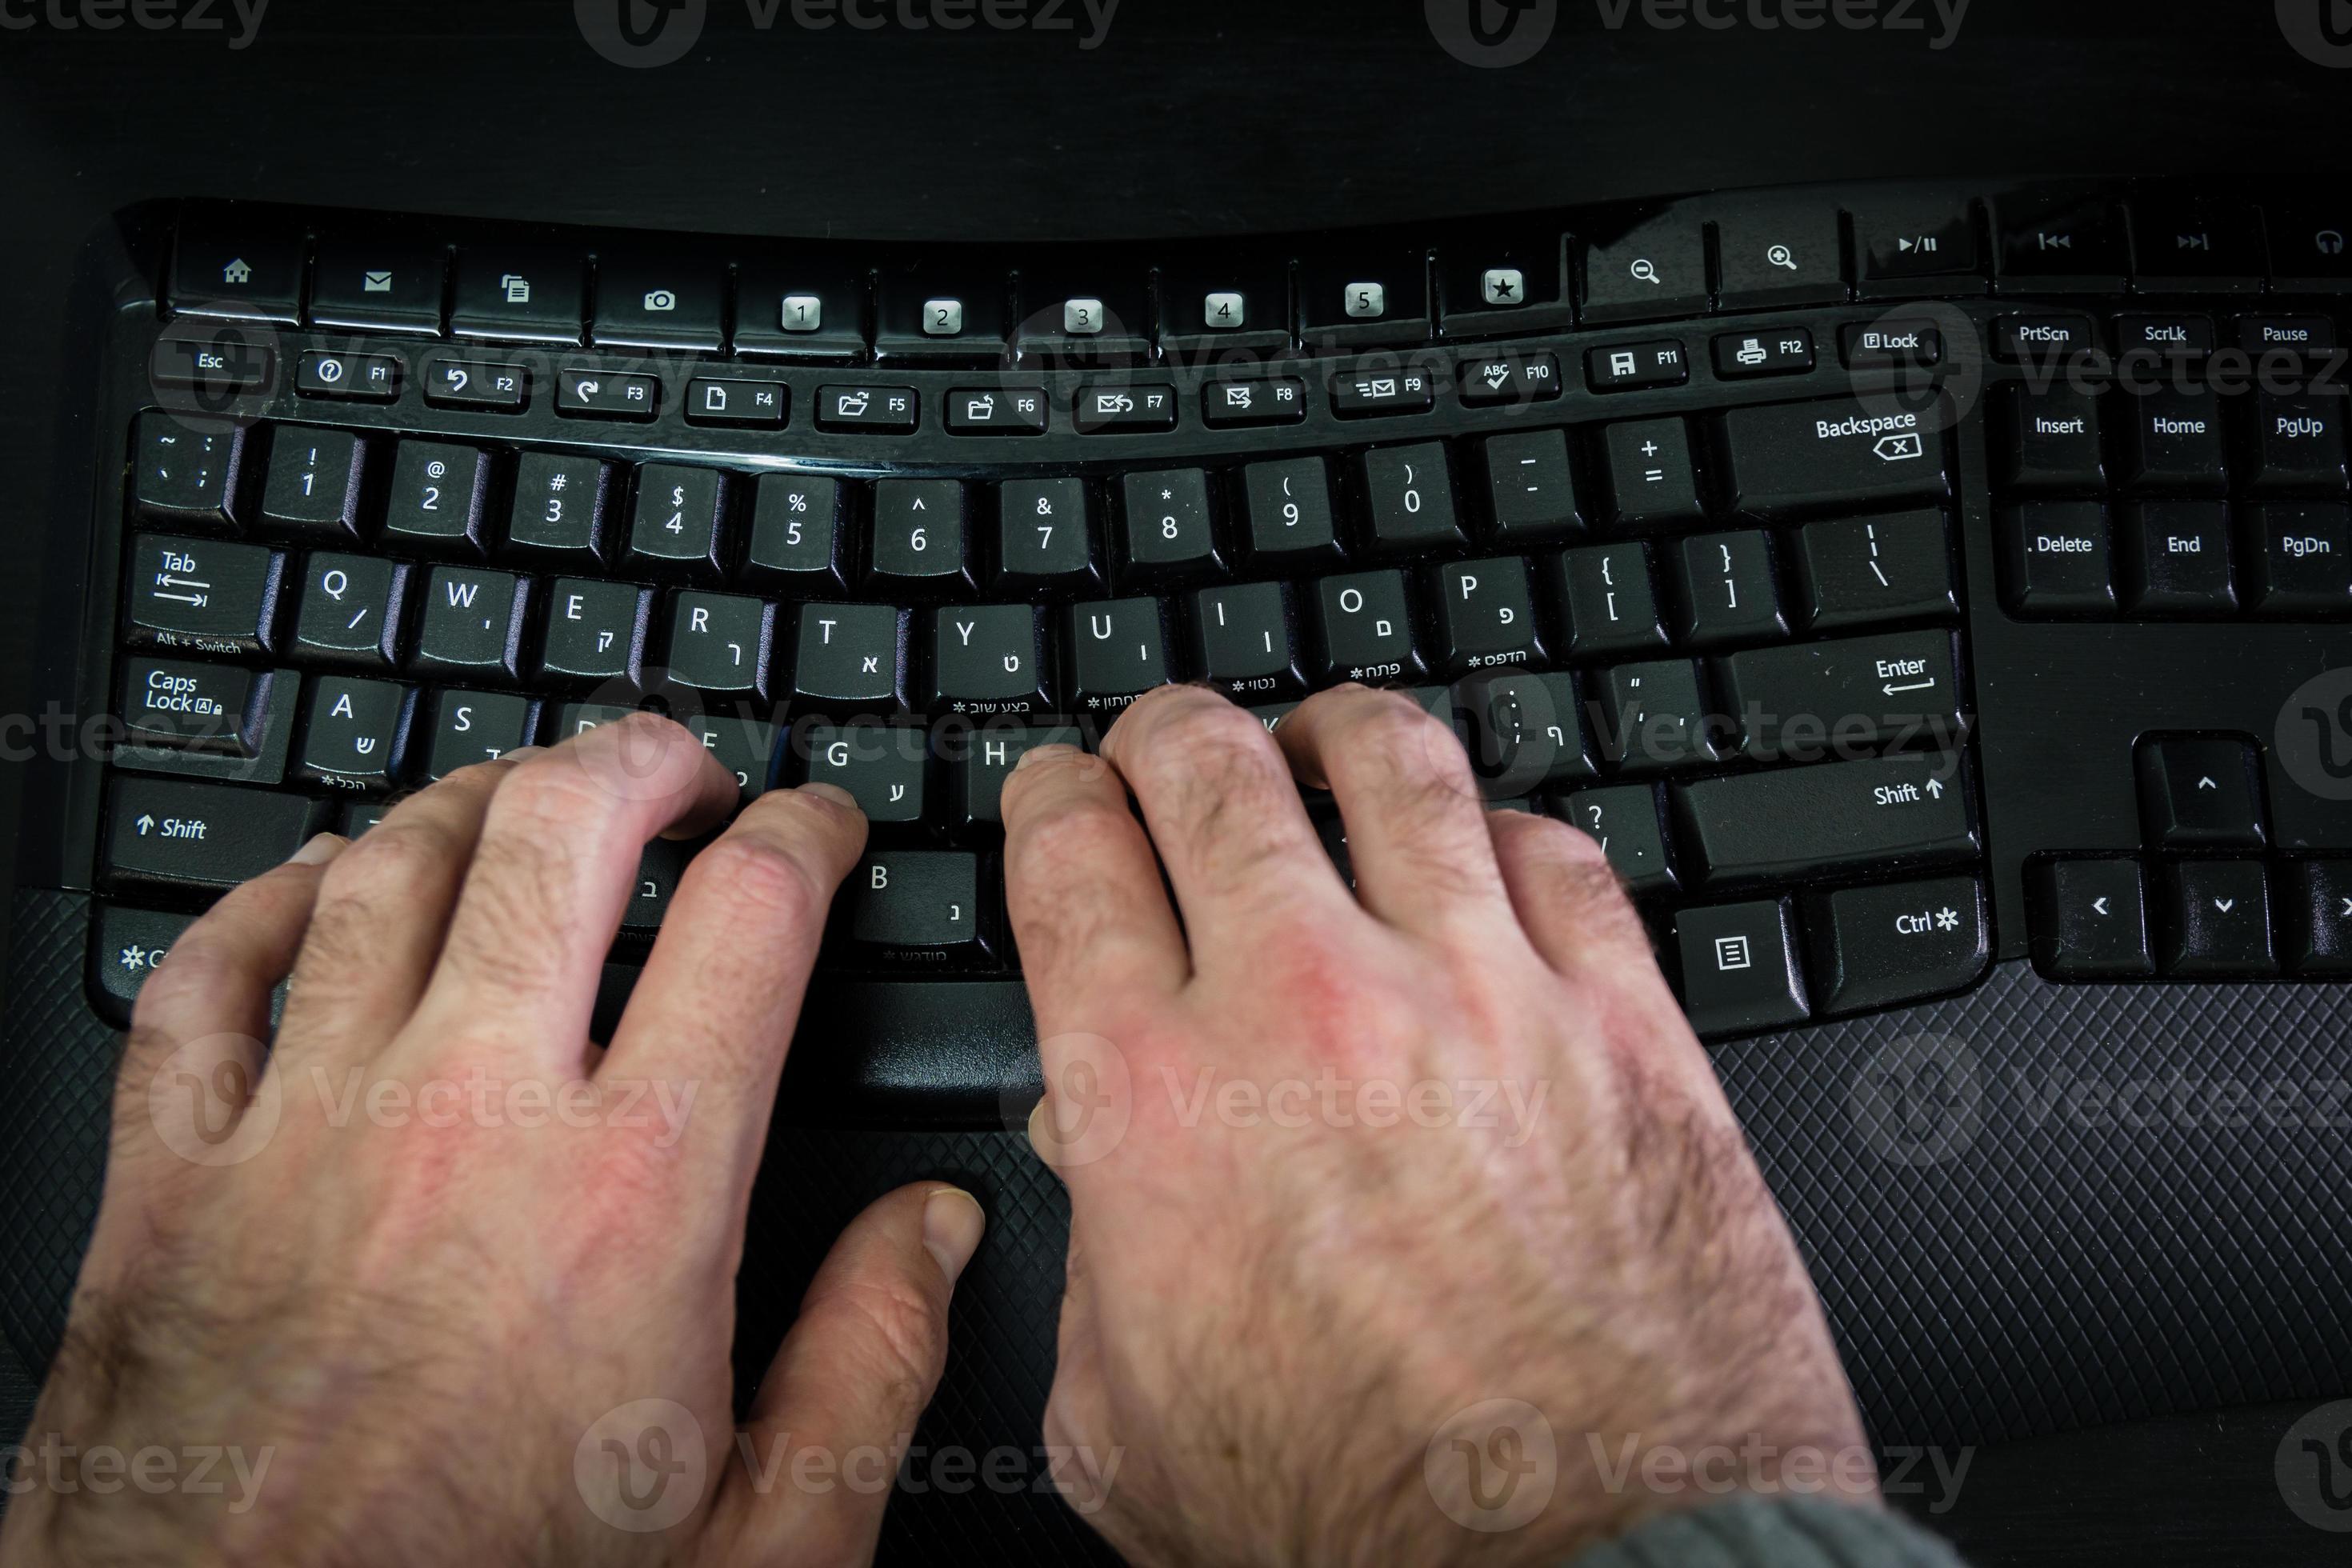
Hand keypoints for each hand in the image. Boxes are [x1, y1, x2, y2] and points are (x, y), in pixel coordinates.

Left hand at [3, 715, 985, 1566]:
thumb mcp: (760, 1549)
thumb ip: (873, 1368)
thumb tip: (938, 1236)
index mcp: (635, 1199)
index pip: (750, 918)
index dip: (806, 834)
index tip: (820, 829)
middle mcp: (465, 1127)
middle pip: (559, 832)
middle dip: (638, 758)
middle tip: (678, 763)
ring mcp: (301, 1140)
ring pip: (384, 869)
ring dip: (471, 799)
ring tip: (521, 795)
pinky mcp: (167, 1190)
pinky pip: (201, 976)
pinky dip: (264, 898)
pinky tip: (313, 883)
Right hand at [1002, 683, 1872, 1565]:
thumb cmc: (1363, 1530)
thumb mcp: (1128, 1430)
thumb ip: (1087, 1270)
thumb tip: (1096, 1163)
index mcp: (1158, 1101)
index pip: (1073, 865)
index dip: (1055, 801)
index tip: (1063, 794)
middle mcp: (1308, 1010)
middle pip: (1214, 770)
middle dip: (1171, 730)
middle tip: (1170, 738)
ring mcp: (1478, 996)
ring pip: (1396, 766)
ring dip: (1342, 733)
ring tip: (1330, 738)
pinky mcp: (1624, 1024)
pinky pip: (1557, 851)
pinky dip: (1508, 827)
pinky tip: (1493, 846)